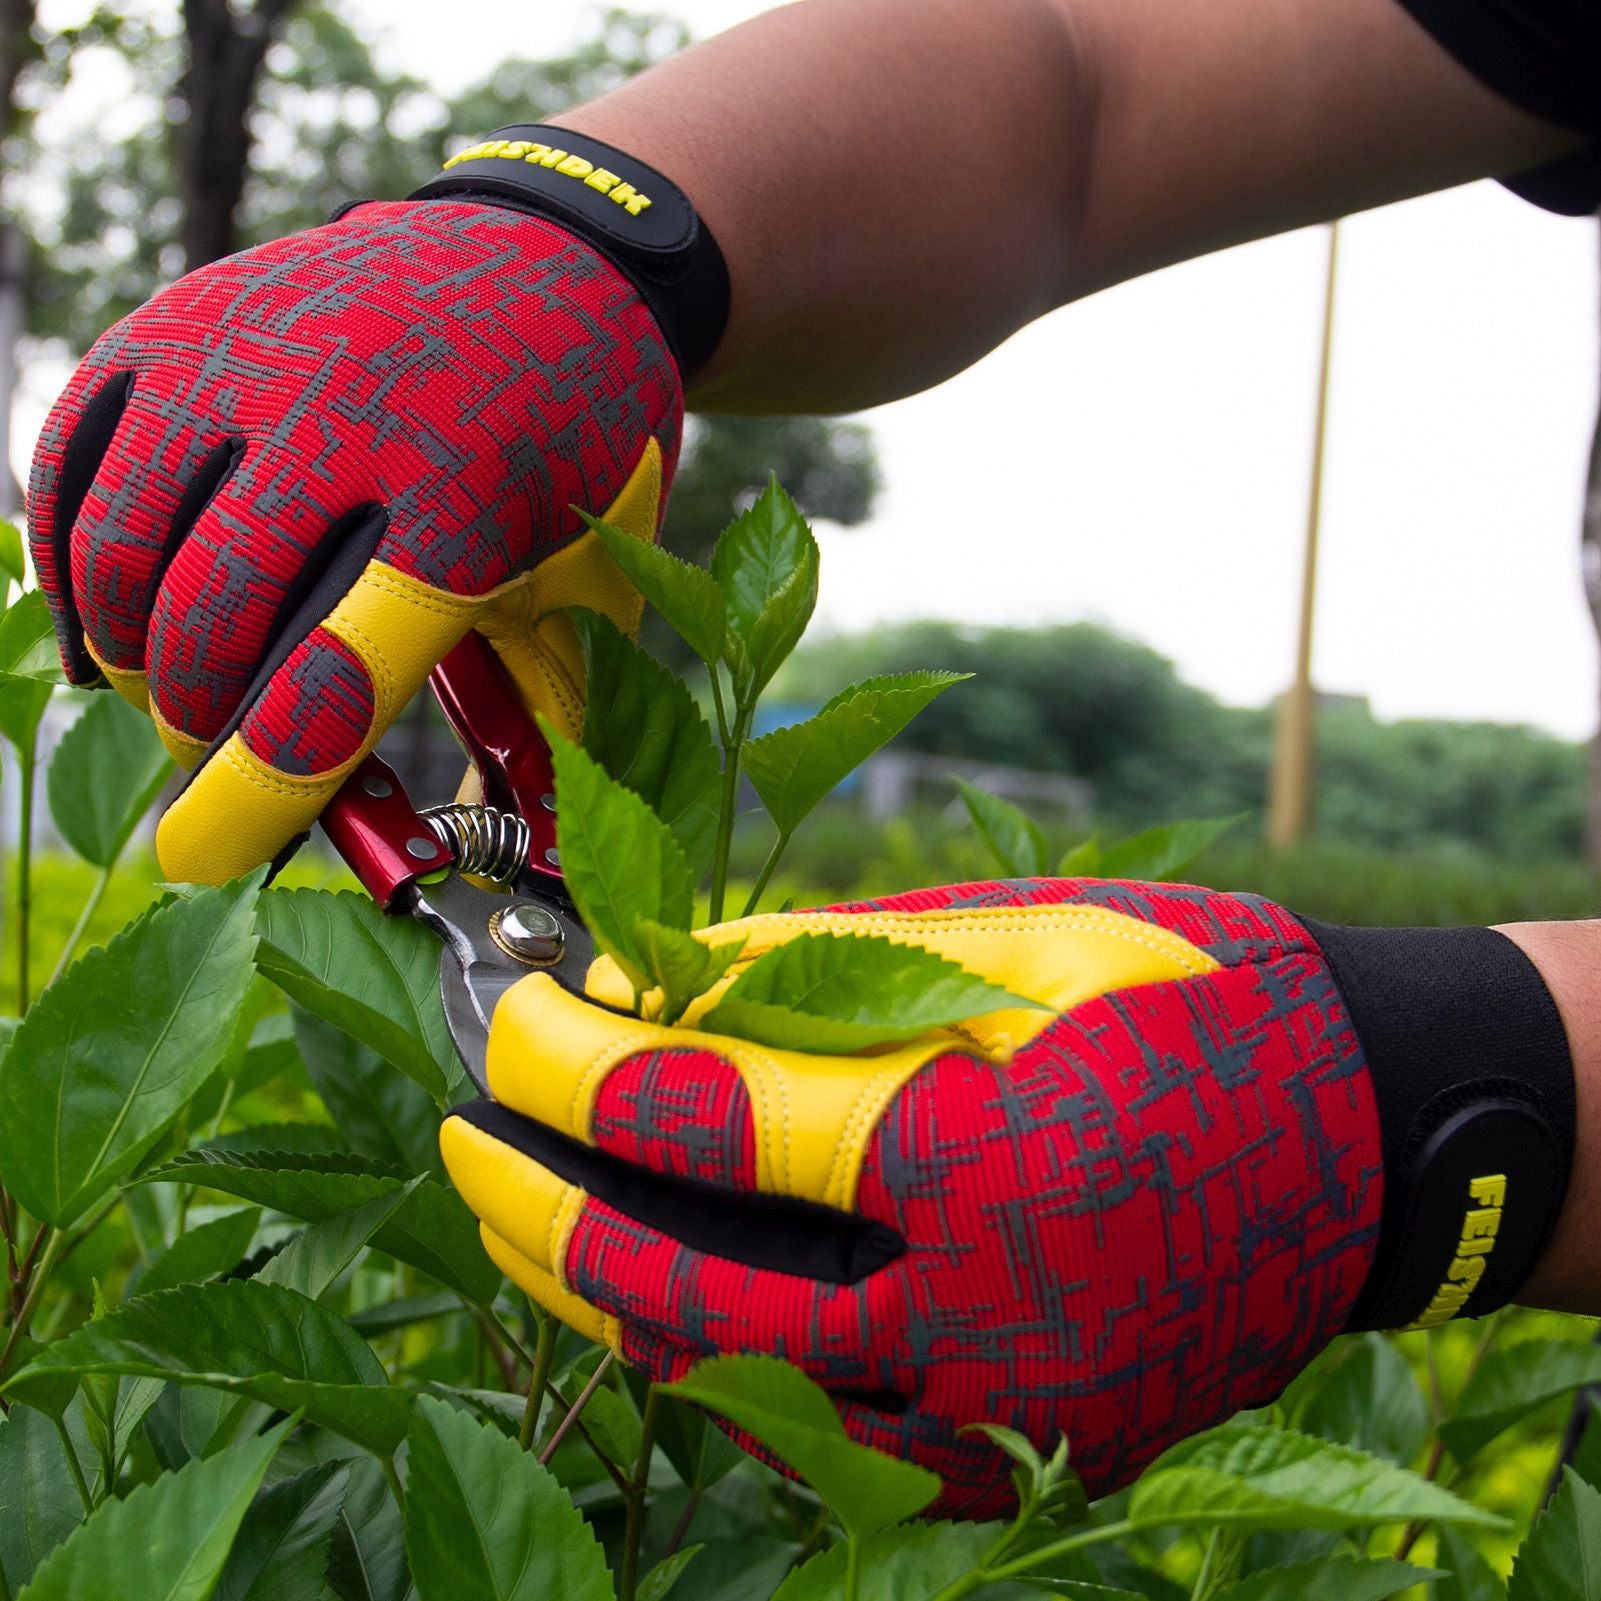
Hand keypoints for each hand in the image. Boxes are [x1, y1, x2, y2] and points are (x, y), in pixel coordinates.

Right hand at [29, 197, 680, 883]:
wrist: (552, 265)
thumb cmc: (573, 456)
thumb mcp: (590, 583)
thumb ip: (541, 715)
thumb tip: (516, 865)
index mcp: (466, 496)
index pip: (336, 670)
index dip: (258, 787)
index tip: (199, 857)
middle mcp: (343, 411)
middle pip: (208, 618)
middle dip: (192, 726)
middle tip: (213, 766)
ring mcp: (245, 354)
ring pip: (121, 548)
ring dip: (129, 654)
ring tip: (172, 689)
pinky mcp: (174, 321)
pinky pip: (69, 464)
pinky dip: (74, 560)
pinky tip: (112, 612)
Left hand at [441, 877, 1392, 1515]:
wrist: (1379, 1145)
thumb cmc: (1211, 1002)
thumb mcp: (1030, 939)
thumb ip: (830, 960)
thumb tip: (656, 975)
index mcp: (992, 1152)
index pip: (709, 1118)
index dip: (577, 1061)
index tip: (510, 1012)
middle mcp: (987, 1311)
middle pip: (686, 1288)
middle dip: (542, 1210)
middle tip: (465, 1140)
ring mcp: (1008, 1410)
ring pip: (738, 1386)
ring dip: (611, 1298)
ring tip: (532, 1217)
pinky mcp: (1031, 1456)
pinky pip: (826, 1436)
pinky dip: (728, 1364)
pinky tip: (677, 1295)